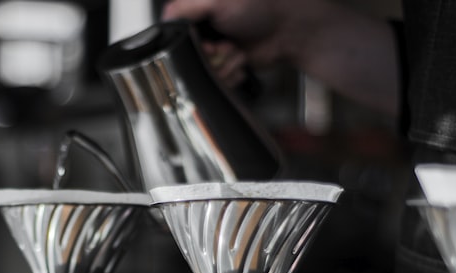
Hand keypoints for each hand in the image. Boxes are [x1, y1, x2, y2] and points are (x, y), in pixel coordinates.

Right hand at [162, 0, 400, 117]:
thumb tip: (163, 17)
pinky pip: (217, 82)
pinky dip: (232, 74)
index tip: (204, 44)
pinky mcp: (228, 67)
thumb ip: (185, 7)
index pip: (174, 35)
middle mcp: (205, 32)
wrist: (292, 30)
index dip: (187, 45)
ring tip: (237, 52)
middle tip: (224, 46)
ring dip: (223, 65)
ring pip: (203, 74)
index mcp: (199, 12)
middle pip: (187, 59)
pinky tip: (242, 61)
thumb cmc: (262, 7)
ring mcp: (216, 52)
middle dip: (209, 57)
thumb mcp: (218, 0)